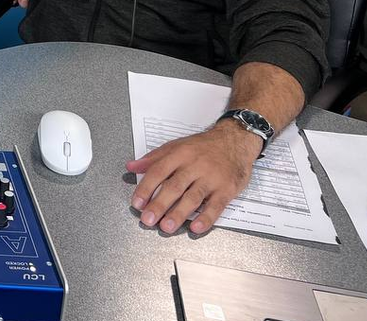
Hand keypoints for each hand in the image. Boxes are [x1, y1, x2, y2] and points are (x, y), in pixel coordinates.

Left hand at [125, 122, 262, 233]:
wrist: (235, 140)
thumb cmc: (204, 146)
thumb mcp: (176, 146)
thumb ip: (153, 159)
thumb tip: (131, 166)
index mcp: (179, 154)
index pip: (158, 171)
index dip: (146, 188)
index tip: (137, 202)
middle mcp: (195, 166)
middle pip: (174, 187)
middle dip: (159, 204)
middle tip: (148, 219)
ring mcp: (211, 178)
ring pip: (193, 197)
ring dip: (179, 214)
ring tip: (166, 226)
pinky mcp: (226, 189)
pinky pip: (216, 206)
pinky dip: (206, 218)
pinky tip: (196, 227)